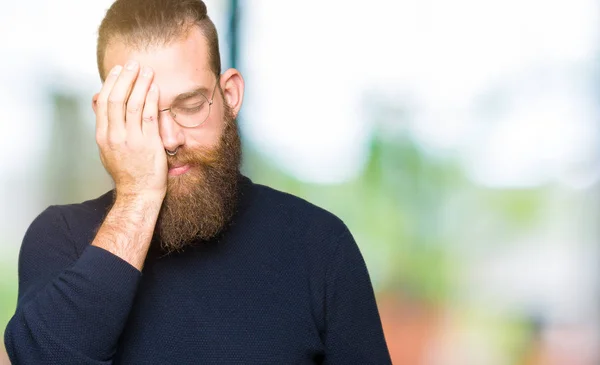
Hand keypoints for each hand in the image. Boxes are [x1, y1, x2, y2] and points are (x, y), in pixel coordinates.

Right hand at [95, 61, 166, 199]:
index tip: (118, 70)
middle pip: (116, 99)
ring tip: (146, 71)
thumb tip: (98, 101)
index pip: (103, 102)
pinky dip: (151, 99)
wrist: (138, 192)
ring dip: (140, 84)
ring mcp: (131, 139)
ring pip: (133, 104)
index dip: (111, 83)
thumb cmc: (126, 171)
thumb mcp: (107, 148)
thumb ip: (105, 125)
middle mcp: (114, 135)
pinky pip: (149, 116)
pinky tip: (155, 88)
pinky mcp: (148, 144)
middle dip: (125, 78)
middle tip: (133, 64)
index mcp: (103, 135)